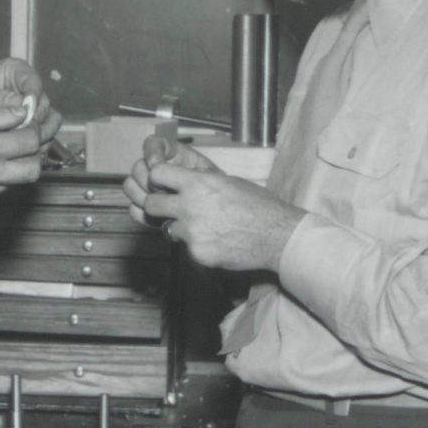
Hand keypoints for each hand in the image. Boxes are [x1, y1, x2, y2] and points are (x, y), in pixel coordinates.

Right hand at [122, 135, 216, 226]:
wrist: (220, 215)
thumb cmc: (218, 192)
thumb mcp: (209, 176)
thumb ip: (185, 169)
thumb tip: (159, 167)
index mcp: (172, 155)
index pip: (152, 144)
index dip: (152, 152)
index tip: (157, 164)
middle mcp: (157, 169)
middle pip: (137, 167)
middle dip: (148, 181)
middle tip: (166, 192)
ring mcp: (149, 189)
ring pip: (130, 186)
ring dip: (144, 196)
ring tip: (164, 205)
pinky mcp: (147, 209)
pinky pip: (133, 208)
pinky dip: (142, 213)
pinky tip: (157, 217)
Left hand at [128, 153, 304, 272]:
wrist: (276, 235)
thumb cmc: (257, 204)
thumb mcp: (227, 181)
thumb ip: (200, 181)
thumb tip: (183, 180)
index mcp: (198, 183)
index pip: (156, 174)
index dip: (158, 179)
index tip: (162, 183)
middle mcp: (190, 206)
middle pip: (151, 204)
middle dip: (156, 205)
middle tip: (168, 208)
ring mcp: (192, 232)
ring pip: (168, 228)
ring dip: (179, 227)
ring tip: (201, 227)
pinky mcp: (197, 253)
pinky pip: (186, 247)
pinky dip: (197, 245)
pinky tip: (215, 241)